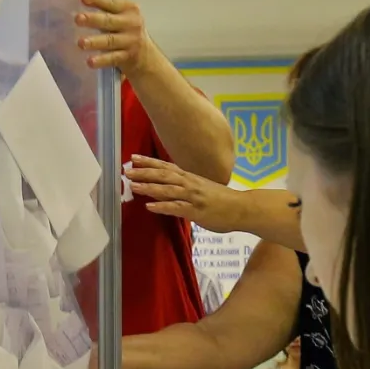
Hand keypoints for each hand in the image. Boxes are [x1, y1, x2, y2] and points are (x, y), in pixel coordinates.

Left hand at [75, 0, 153, 74]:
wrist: (145, 55)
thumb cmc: (126, 31)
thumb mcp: (121, 16)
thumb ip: (105, 9)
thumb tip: (79, 3)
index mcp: (129, 8)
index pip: (112, 2)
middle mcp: (131, 23)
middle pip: (109, 20)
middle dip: (93, 19)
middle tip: (78, 19)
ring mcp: (130, 41)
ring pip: (110, 40)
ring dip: (95, 42)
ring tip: (81, 43)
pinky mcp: (127, 57)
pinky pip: (112, 58)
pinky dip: (101, 60)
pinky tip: (90, 61)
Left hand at [123, 155, 243, 231]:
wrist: (243, 208)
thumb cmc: (222, 200)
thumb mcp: (201, 188)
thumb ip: (185, 186)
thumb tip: (170, 187)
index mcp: (190, 178)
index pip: (166, 167)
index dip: (149, 162)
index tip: (134, 157)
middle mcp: (189, 184)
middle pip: (163, 175)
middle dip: (144, 172)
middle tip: (127, 170)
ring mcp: (193, 197)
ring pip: (168, 190)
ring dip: (149, 187)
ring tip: (133, 186)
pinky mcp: (196, 211)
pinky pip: (177, 208)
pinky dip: (162, 206)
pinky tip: (150, 206)